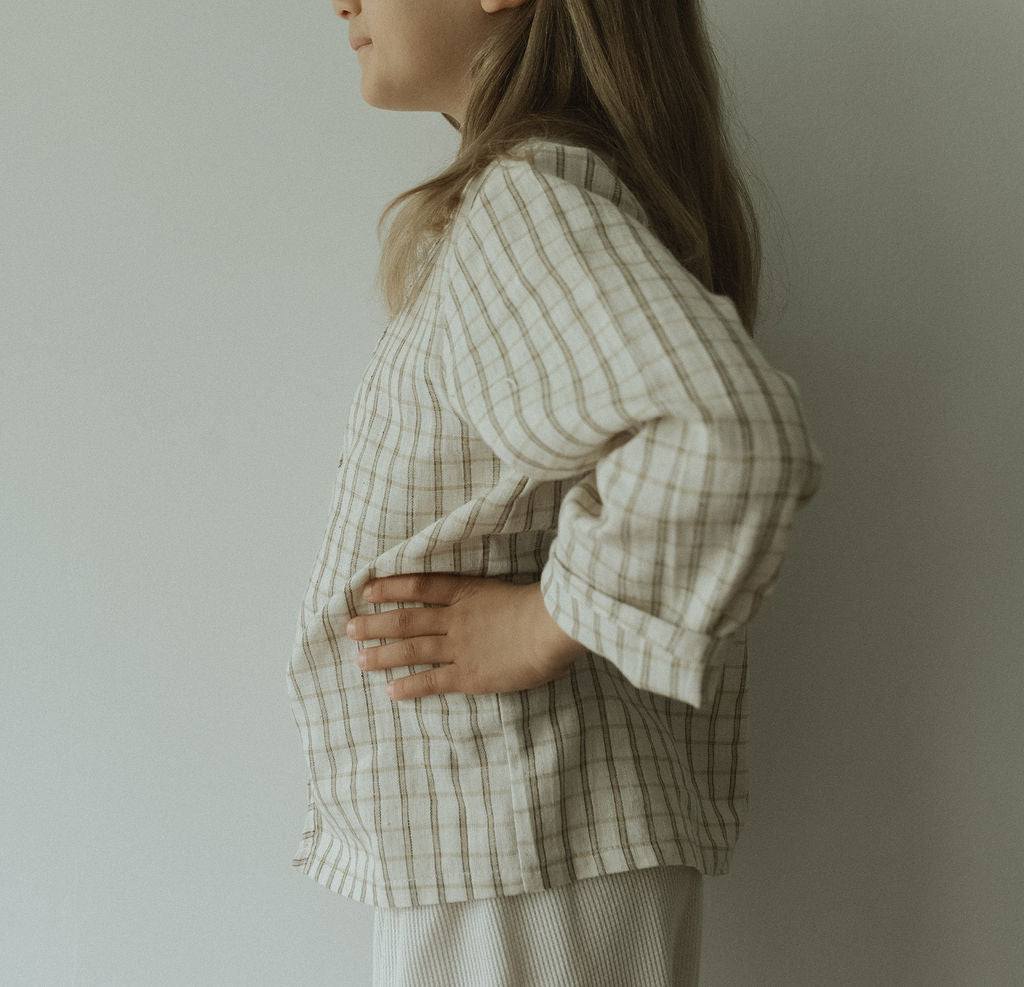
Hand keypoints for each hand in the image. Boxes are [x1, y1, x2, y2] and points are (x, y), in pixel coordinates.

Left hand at [345, 574, 588, 701]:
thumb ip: (491, 599)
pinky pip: (431, 681)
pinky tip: (390, 691)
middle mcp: (456, 618)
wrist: (552, 626)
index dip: (391, 587)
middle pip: (405, 619)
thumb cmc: (544, 606)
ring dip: (382, 655)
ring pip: (411, 650)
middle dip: (375, 624)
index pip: (419, 586)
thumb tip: (489, 605)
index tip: (367, 589)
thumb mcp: (511, 591)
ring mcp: (459, 647)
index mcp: (467, 592)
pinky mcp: (468, 675)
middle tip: (350, 627)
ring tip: (360, 660)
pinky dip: (409, 686)